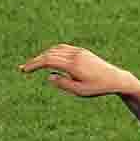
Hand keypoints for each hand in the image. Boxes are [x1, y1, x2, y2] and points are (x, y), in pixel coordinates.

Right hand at [19, 44, 136, 96]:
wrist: (115, 78)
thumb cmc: (98, 88)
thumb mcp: (79, 91)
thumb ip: (63, 84)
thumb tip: (49, 76)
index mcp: (73, 65)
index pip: (48, 61)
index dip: (34, 64)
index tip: (24, 70)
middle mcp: (75, 55)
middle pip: (49, 54)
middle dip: (35, 61)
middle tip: (23, 68)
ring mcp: (79, 51)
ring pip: (55, 49)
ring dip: (43, 55)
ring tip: (35, 65)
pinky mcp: (82, 51)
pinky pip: (63, 48)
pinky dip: (52, 52)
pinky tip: (48, 58)